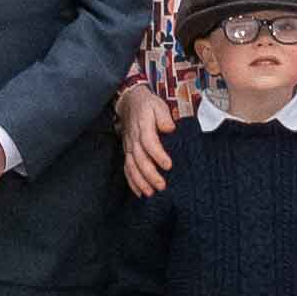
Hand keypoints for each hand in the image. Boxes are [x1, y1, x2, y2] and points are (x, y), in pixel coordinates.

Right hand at [119, 81, 172, 198]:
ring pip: (131, 166)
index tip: (168, 165)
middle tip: (161, 186)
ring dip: (140, 181)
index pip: (149, 142)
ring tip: (150, 193)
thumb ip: (164, 116)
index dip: (158, 154)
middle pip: (139, 158)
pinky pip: (127, 169)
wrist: (129, 103)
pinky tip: (140, 193)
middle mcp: (133, 139)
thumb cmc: (147, 105)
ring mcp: (128, 147)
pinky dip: (132, 182)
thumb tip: (169, 128)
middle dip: (150, 174)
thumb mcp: (158, 105)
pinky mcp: (127, 152)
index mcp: (143, 126)